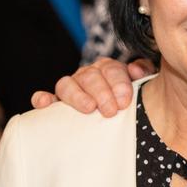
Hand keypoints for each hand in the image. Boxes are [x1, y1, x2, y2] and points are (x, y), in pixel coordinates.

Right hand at [29, 58, 153, 115]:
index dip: (118, 84)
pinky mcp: (55, 104)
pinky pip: (45, 98)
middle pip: (90, 77)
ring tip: (88, 108)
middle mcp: (87, 76)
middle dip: (101, 93)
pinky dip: (42, 99)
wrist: (116, 117)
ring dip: (77, 96)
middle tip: (110, 111)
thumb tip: (135, 69)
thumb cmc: (128, 102)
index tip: (124, 102)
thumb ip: (144, 72)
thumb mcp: (141, 86)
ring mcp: (70, 89)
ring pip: (66, 84)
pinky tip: (44, 103)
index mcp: (108, 69)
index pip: (111, 69)